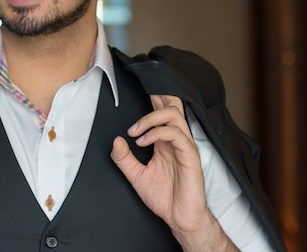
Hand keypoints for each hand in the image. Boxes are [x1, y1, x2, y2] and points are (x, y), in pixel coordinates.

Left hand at [110, 95, 238, 251]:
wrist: (180, 218)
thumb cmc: (165, 198)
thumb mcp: (136, 177)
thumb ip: (124, 159)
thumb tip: (116, 140)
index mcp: (166, 141)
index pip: (163, 111)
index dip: (154, 97)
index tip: (140, 89)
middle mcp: (176, 139)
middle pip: (173, 105)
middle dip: (158, 96)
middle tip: (141, 95)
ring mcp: (184, 146)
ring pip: (174, 115)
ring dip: (150, 119)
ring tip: (135, 131)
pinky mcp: (190, 156)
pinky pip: (176, 134)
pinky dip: (157, 134)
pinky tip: (143, 142)